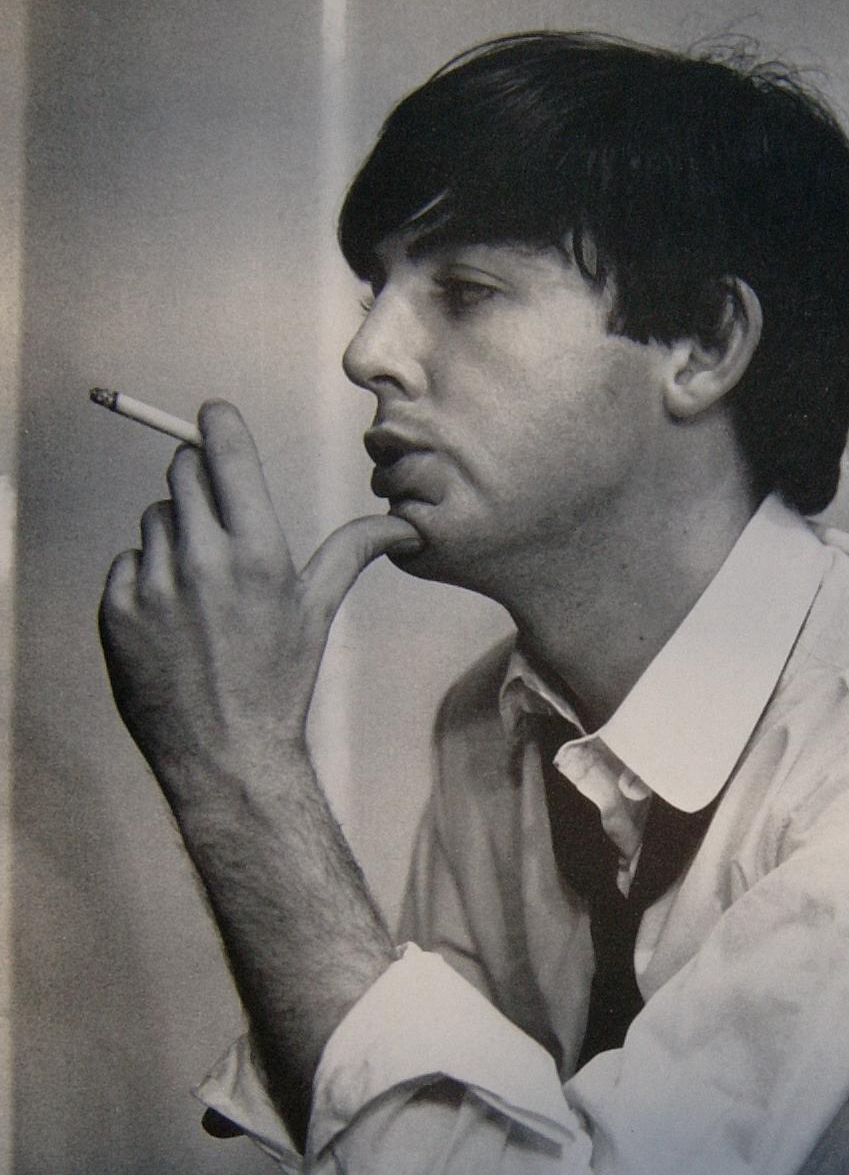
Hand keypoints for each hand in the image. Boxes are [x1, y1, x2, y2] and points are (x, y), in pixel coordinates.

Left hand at [99, 399, 413, 800]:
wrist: (227, 754)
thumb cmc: (279, 681)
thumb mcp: (317, 612)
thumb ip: (352, 552)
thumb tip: (405, 526)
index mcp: (256, 551)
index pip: (221, 446)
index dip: (216, 425)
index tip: (213, 420)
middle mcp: (201, 560)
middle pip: (181, 471)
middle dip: (198, 482)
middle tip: (217, 522)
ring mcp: (153, 586)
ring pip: (153, 519)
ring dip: (173, 538)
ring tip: (200, 592)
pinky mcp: (116, 611)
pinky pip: (125, 565)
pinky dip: (144, 582)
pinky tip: (173, 620)